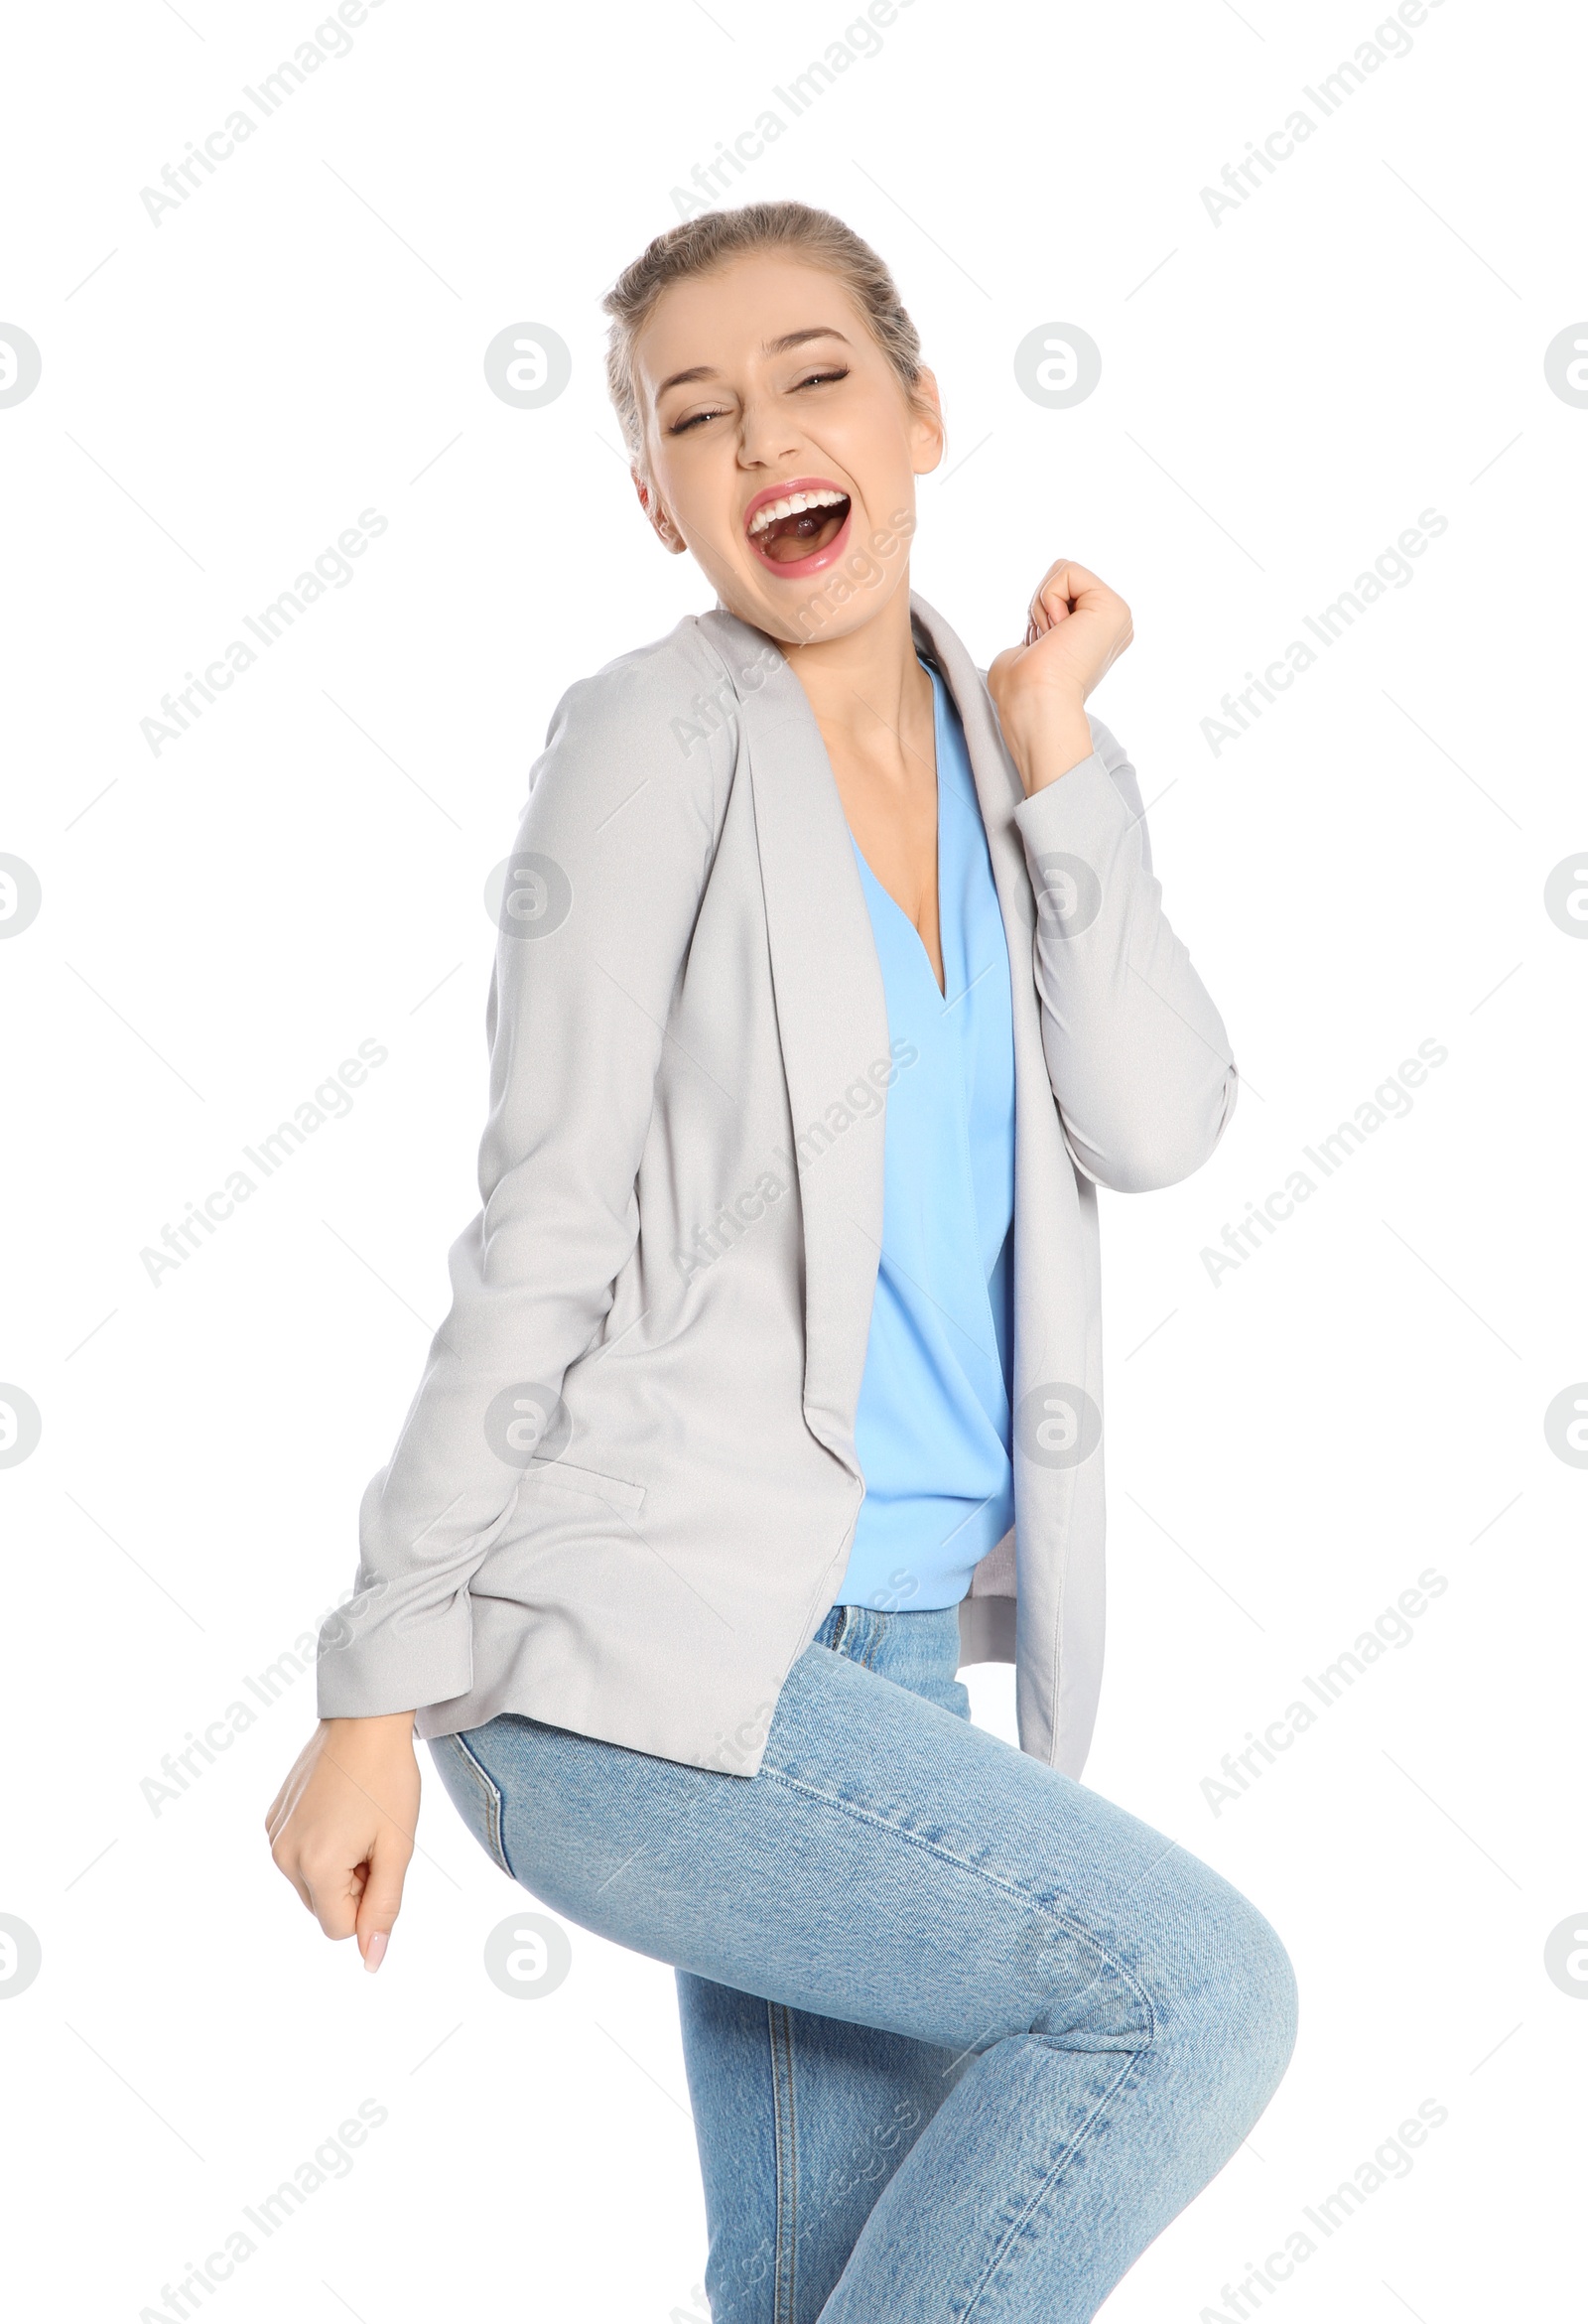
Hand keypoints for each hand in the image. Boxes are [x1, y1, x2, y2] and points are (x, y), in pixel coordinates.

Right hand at [266, 1713, 418, 1970]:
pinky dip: (322, 1844)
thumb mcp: (397, 1848)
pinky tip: (340, 1808)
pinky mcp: (273, 1818)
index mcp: (315, 1867)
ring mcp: (274, 1835)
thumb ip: (384, 1909)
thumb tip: (371, 1961)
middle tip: (373, 1836)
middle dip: (352, 1884)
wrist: (365, 1720)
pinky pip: (300, 1855)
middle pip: (325, 1907)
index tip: (380, 1858)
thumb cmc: (388, 1780)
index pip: (340, 1928)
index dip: (369, 1901)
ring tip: (357, 1820)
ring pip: (313, 1883)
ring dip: (338, 1865)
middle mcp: (283, 1856)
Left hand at [987, 562, 1132, 794]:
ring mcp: (1117, 615)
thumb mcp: (1028, 651)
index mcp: (1095, 635)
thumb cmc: (1021, 691)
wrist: (1033, 705)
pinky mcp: (1113, 608)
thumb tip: (1034, 640)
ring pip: (1064, 571)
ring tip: (1053, 642)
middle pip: (1062, 577)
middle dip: (1041, 605)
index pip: (1059, 591)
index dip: (1038, 613)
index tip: (1043, 648)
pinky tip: (1057, 634)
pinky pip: (1068, 572)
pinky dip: (1049, 601)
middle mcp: (1112, 625)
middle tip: (1047, 644)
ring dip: (1043, 606)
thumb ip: (1039, 632)